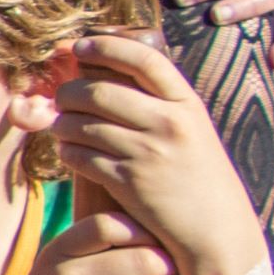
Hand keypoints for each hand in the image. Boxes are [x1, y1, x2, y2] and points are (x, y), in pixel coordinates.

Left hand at [47, 34, 264, 274]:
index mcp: (186, 103)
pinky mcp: (127, 182)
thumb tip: (96, 70)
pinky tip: (69, 150)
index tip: (79, 46)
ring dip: (61, 123)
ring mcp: (147, 152)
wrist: (213, 228)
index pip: (144, 58)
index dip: (105, 46)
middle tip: (60, 96)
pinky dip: (66, 150)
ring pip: (80, 124)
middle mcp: (168, 123)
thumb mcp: (188, 129)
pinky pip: (78, 156)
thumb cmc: (193, 173)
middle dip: (68, 91)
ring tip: (62, 125)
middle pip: (98, 91)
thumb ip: (152, 102)